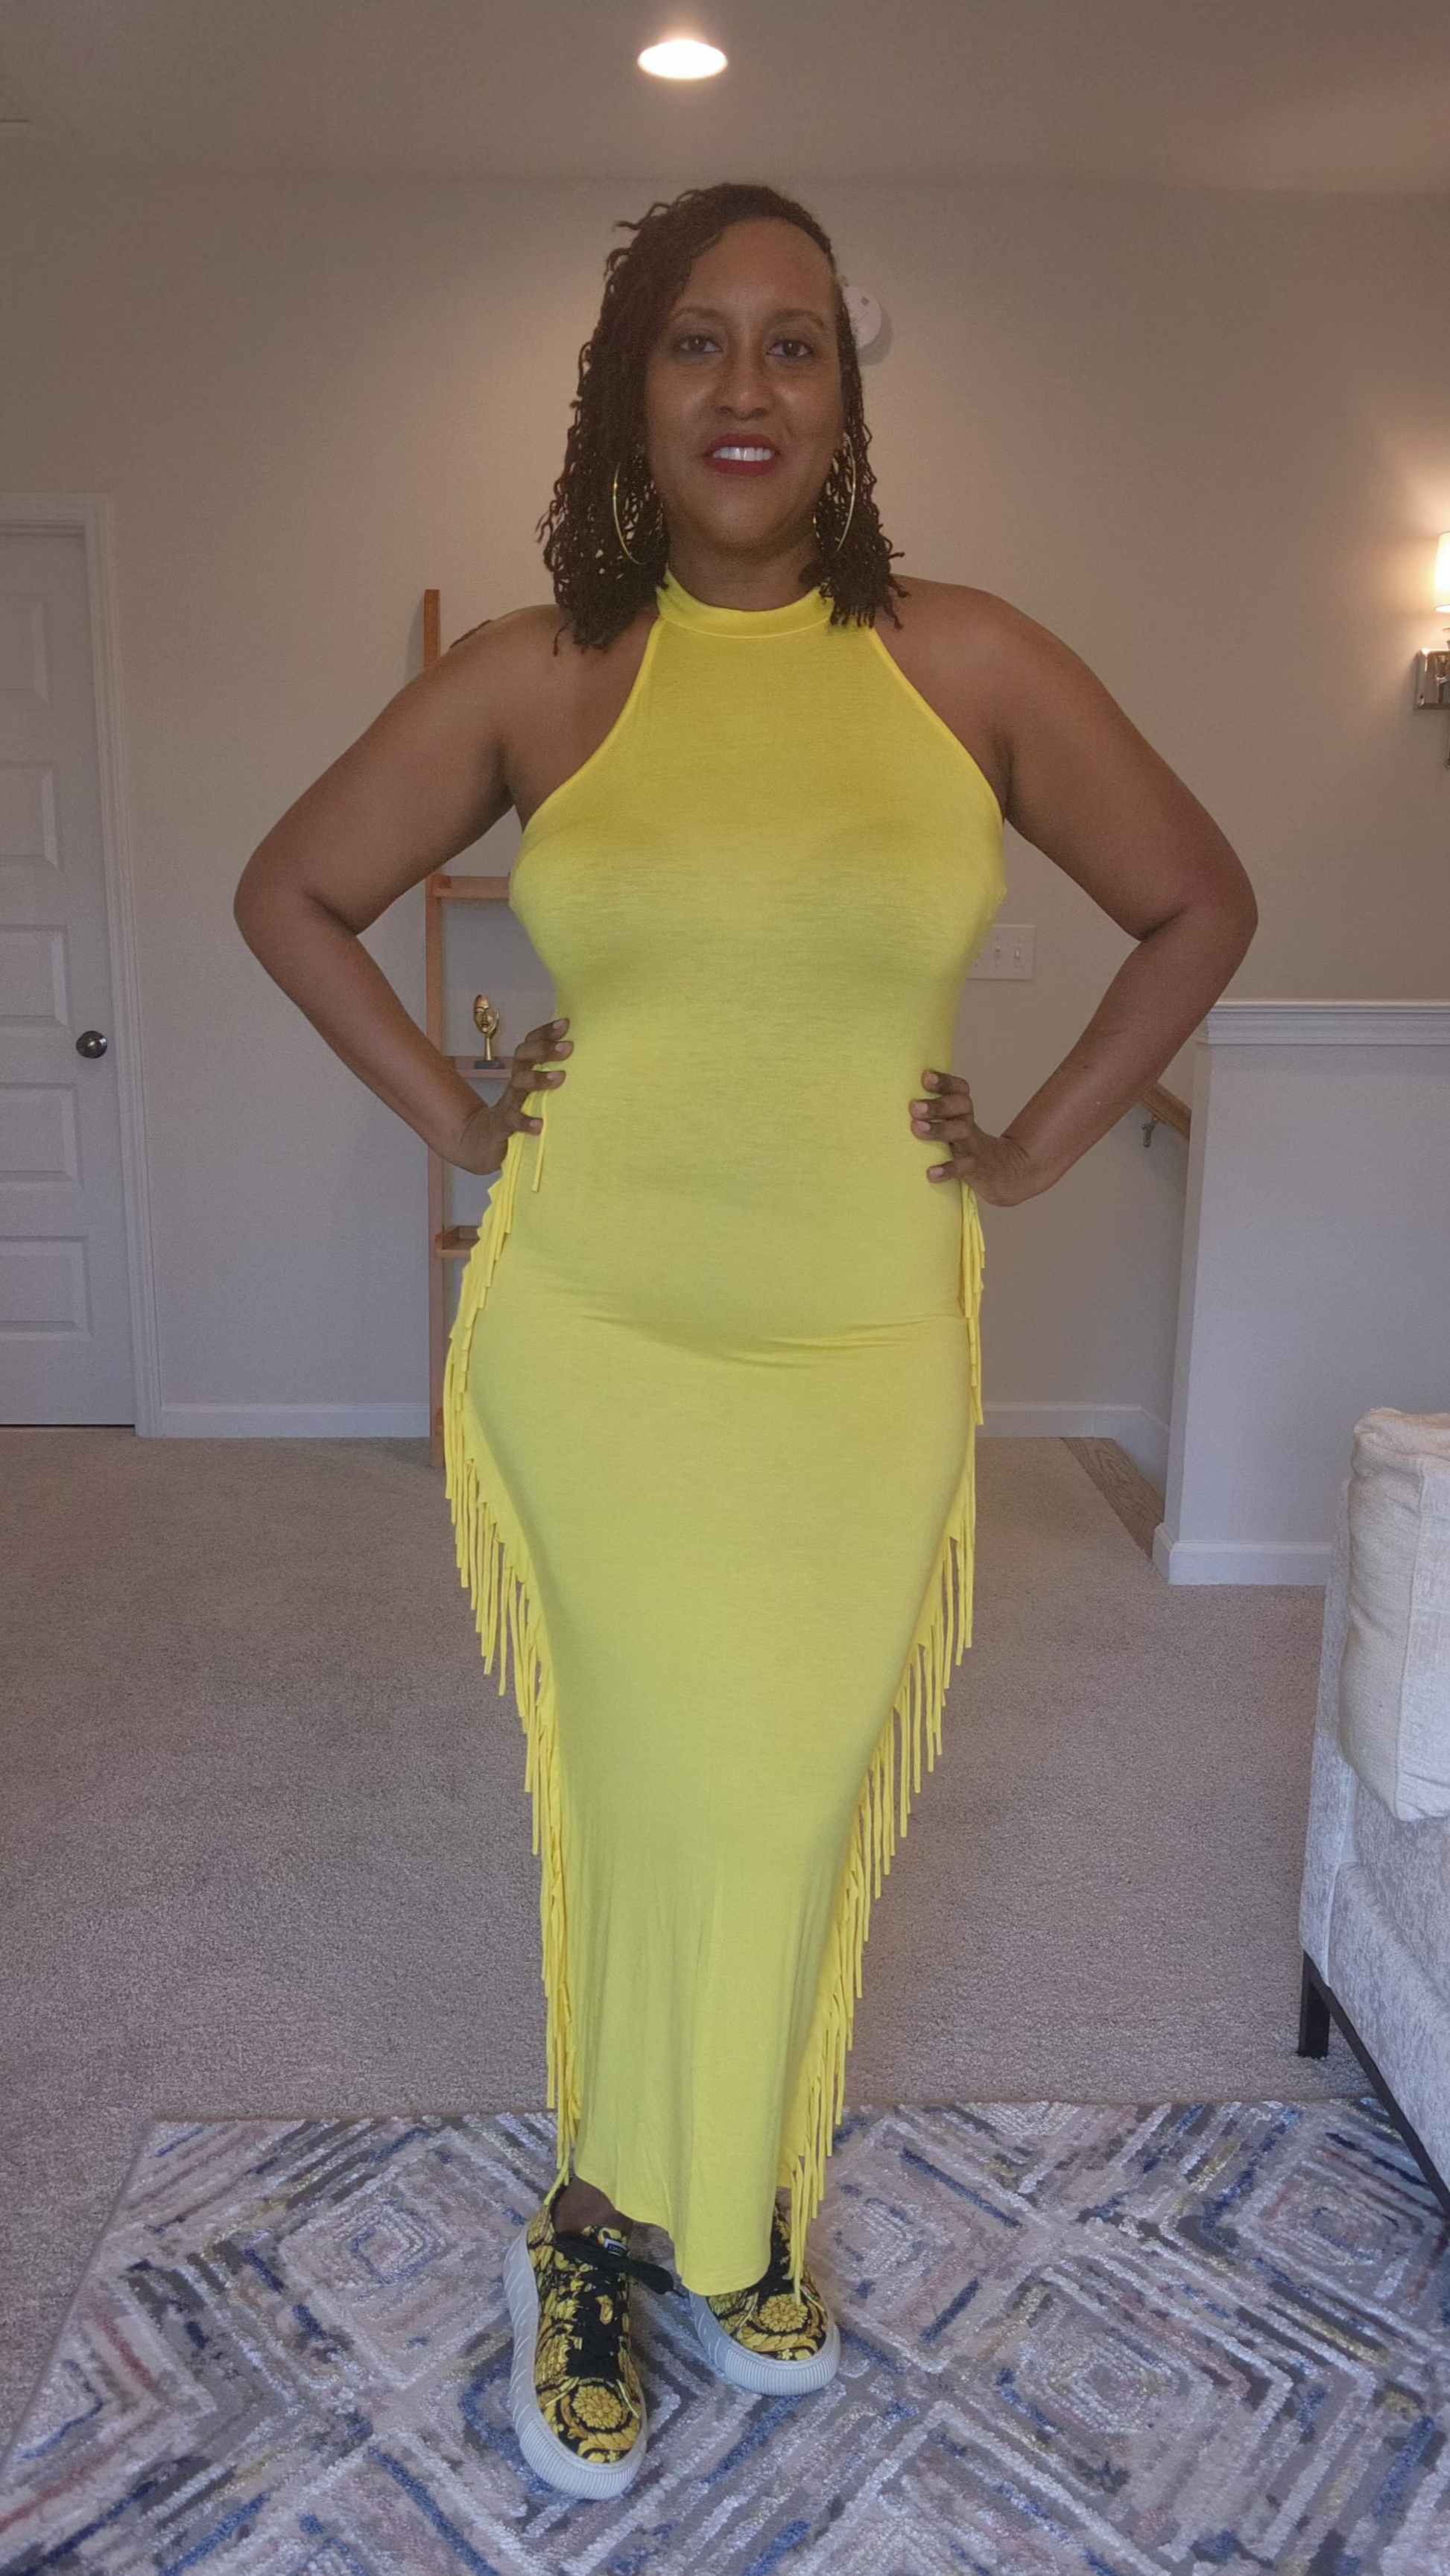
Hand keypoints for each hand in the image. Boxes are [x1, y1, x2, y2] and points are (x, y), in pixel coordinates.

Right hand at [447, 1016, 571, 1173]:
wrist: (482, 1143)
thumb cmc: (517, 1116)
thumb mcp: (535, 1096)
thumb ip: (552, 1081)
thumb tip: (588, 1068)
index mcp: (524, 1073)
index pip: (531, 1046)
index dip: (545, 1033)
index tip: (566, 1024)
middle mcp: (516, 1084)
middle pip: (524, 1058)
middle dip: (544, 1049)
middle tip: (568, 1047)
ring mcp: (507, 1104)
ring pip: (519, 1084)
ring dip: (538, 1078)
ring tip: (560, 1077)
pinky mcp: (502, 1126)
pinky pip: (512, 1120)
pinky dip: (525, 1121)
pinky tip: (540, 1125)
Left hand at [908, 1068, 1041, 1206]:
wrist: (998, 1170)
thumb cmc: (961, 1143)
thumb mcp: (950, 1124)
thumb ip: (930, 1113)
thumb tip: (894, 1100)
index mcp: (961, 1110)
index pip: (959, 1089)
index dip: (945, 1081)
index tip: (925, 1077)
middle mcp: (967, 1123)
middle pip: (961, 1105)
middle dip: (938, 1104)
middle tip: (914, 1107)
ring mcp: (972, 1145)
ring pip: (961, 1131)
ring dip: (939, 1129)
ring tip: (916, 1128)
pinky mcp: (975, 1168)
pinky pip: (963, 1167)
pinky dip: (948, 1169)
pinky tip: (931, 1173)